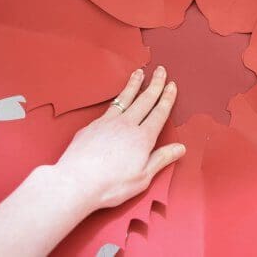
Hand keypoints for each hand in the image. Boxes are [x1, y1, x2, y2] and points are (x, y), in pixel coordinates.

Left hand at [54, 66, 184, 210]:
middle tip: (161, 71)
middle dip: (155, 84)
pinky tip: (119, 97)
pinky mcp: (92, 126)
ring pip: (125, 98)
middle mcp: (127, 125)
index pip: (159, 112)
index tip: (172, 86)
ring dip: (135, 84)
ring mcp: (108, 122)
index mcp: (143, 138)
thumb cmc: (110, 185)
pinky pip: (110, 106)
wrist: (76, 182)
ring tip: (140, 73)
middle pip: (145, 99)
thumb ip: (161, 159)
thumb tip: (179, 148)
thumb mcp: (143, 177)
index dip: (167, 98)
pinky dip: (118, 98)